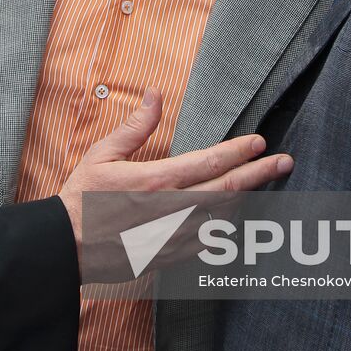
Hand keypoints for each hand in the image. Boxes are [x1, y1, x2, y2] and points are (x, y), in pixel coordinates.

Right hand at [56, 89, 291, 251]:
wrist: (66, 248)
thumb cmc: (81, 199)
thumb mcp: (102, 154)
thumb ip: (135, 127)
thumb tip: (155, 95)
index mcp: (155, 181)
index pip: (208, 163)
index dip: (238, 151)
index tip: (258, 142)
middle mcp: (170, 210)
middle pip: (227, 190)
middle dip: (259, 174)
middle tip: (284, 162)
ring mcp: (173, 236)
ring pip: (223, 217)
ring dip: (246, 198)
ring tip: (264, 183)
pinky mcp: (170, 255)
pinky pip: (210, 241)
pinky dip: (227, 226)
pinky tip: (235, 215)